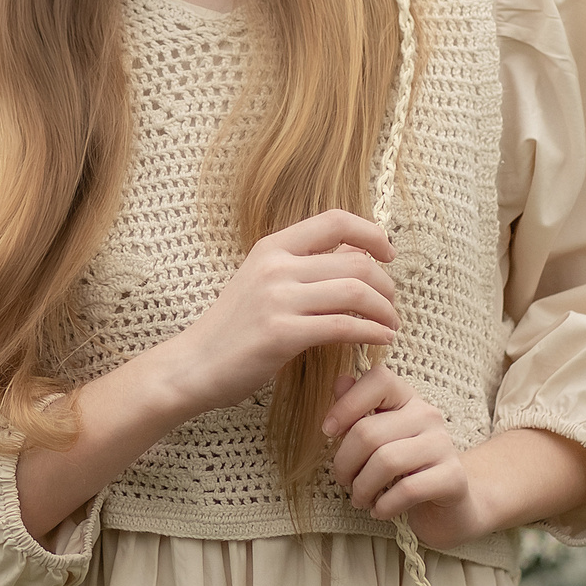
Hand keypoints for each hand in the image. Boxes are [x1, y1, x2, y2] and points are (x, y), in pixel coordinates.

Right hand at [158, 209, 398, 411]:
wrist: (194, 364)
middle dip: (386, 284)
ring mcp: (277, 299)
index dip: (371, 233)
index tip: (388, 254)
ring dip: (385, 310)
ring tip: (390, 325)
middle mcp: (275, 266)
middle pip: (355, 261)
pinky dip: (372, 333)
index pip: (335, 221)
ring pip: (355, 292)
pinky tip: (380, 340)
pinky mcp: (282, 333)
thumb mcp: (263, 282)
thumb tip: (358, 253)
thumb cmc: (232, 328)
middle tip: (391, 305)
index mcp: (271, 247)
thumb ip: (304, 266)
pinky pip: (343, 326)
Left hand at [322, 366, 487, 546]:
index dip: (346, 404)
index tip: (327, 431)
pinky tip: (380, 511)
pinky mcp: (453, 477)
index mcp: (406, 397)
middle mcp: (428, 415)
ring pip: (386, 462)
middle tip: (343, 481)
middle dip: (345, 463)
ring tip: (359, 499)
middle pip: (368, 432)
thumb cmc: (403, 467)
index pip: (378, 379)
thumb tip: (340, 381)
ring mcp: (443, 445)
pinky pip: (407, 490)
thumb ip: (357, 410)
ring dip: (362, 487)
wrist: (448, 504)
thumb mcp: (377, 436)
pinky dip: (385, 505)